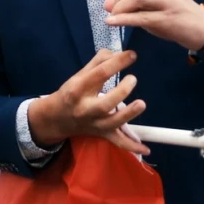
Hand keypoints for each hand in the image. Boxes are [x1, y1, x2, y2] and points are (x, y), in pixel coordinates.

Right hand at [30, 49, 149, 154]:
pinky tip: (147, 150)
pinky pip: (117, 143)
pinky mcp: (102, 134)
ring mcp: (95, 124)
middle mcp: (85, 109)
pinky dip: (132, 148)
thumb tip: (118, 53)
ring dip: (129, 115)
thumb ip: (98, 62)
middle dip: (121, 92)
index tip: (132, 55)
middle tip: (133, 79)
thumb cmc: (71, 93)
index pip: (99, 74)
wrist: (57, 118)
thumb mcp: (78, 75)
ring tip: (141, 103)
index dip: (117, 63)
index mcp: (78, 89)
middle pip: (105, 104)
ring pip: (113, 123)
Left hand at [104, 0, 203, 50]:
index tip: (114, 6)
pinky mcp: (168, 19)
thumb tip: (106, 3)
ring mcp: (168, 2)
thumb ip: (132, 4)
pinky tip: (112, 22)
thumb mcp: (154, 7)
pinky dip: (123, 19)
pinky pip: (141, 17)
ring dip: (120, 8)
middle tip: (113, 12)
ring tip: (114, 18)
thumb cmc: (178, 17)